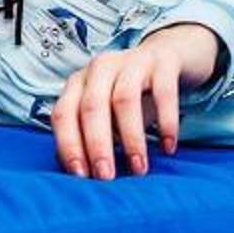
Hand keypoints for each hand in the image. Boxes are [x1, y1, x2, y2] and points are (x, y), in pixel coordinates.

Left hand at [50, 19, 222, 177]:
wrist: (170, 56)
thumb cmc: (131, 94)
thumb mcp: (107, 115)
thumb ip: (87, 136)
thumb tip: (74, 171)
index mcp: (80, 82)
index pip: (63, 114)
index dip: (68, 145)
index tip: (80, 177)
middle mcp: (100, 68)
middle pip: (91, 107)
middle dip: (97, 145)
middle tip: (106, 177)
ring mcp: (132, 61)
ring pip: (124, 99)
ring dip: (131, 137)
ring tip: (139, 168)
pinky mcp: (163, 61)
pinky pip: (163, 92)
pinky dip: (165, 122)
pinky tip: (169, 148)